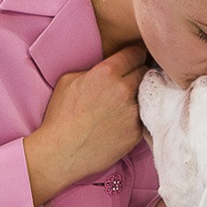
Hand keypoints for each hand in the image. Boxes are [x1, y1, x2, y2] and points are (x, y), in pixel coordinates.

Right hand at [24, 44, 147, 206]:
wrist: (61, 153)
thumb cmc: (60, 117)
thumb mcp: (69, 81)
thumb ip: (94, 70)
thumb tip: (108, 69)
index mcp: (107, 73)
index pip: (135, 54)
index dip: (135, 54)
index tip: (135, 57)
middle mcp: (124, 89)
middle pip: (145, 72)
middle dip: (138, 73)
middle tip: (129, 81)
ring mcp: (133, 112)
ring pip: (146, 95)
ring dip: (139, 96)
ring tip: (124, 104)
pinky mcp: (136, 132)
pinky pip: (143, 117)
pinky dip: (136, 117)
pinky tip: (121, 121)